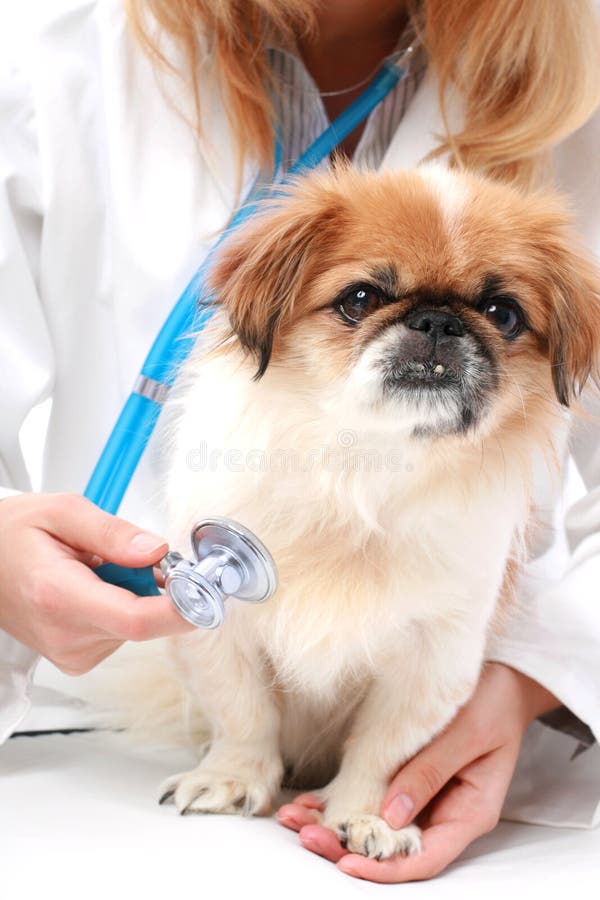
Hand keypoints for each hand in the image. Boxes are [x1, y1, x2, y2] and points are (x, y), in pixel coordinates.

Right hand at [0, 492, 194, 673]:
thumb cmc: (12, 536)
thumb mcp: (62, 511)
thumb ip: (113, 532)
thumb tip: (156, 550)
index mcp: (59, 596)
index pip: (138, 620)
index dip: (182, 607)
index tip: (207, 589)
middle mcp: (66, 635)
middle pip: (145, 620)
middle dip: (157, 585)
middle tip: (132, 553)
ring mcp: (72, 653)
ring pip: (138, 625)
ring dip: (136, 593)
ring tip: (97, 568)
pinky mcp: (78, 659)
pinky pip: (123, 631)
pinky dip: (123, 605)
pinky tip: (95, 587)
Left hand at [277, 661, 559, 882]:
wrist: (503, 675)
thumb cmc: (494, 700)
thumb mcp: (467, 733)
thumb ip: (431, 771)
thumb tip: (392, 814)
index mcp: (468, 813)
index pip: (424, 857)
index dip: (386, 867)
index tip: (347, 861)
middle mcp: (444, 812)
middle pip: (393, 846)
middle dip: (347, 846)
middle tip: (305, 836)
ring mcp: (424, 795)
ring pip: (376, 825)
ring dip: (337, 825)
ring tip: (295, 820)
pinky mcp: (406, 775)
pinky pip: (372, 796)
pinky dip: (342, 801)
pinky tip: (311, 801)